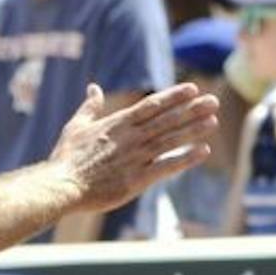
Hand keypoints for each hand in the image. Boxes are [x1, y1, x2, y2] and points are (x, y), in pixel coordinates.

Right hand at [49, 83, 219, 213]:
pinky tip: (202, 151)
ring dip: (193, 130)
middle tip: (212, 100)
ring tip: (213, 121)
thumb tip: (93, 88)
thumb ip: (89, 107)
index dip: (173, 97)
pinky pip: (167, 167)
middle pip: (166, 120)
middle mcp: (130, 137)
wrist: (62, 186)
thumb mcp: (76, 126)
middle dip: (191, 109)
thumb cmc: (66, 158)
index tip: (192, 89)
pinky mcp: (138, 179)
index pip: (151, 105)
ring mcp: (135, 157)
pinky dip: (185, 158)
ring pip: (170, 140)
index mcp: (117, 124)